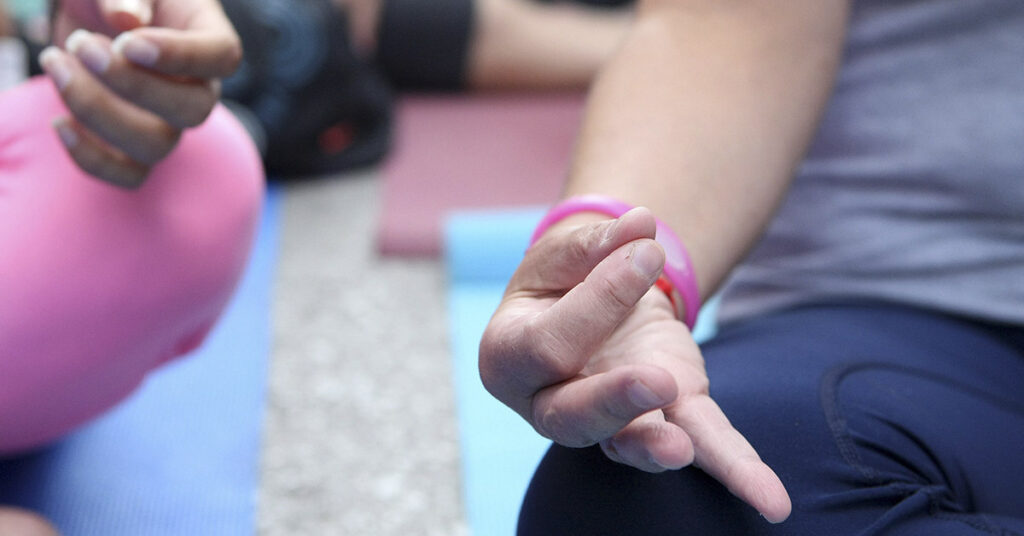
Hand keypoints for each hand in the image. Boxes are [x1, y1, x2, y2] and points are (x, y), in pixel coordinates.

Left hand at [38, 0, 240, 186]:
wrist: (91, 13)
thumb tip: (127, 22)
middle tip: (80, 44)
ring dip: (97, 109)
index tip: (130, 43)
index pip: (222, 56)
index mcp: (207, 37)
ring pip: (156, 145)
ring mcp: (169, 122)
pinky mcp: (134, 146)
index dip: (182, 57)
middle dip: (130, 84)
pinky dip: (90, 158)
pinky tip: (59, 122)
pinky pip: (129, 175)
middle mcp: (198, 87)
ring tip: (56, 62)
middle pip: (193, 110)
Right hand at [479, 207, 791, 522]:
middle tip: (656, 379)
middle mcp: (549, 404)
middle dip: (615, 399)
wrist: (585, 303)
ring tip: (682, 452)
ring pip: (628, 443)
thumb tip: (641, 227)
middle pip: (572, 416)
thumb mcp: (562, 255)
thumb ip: (593, 243)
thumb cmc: (561, 280)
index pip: (547, 344)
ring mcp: (608, 421)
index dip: (597, 301)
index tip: (645, 250)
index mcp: (510, 357)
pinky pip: (699, 444)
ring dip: (656, 450)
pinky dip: (735, 469)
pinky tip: (770, 500)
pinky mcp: (667, 418)